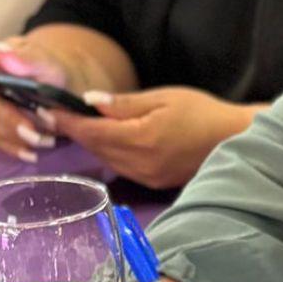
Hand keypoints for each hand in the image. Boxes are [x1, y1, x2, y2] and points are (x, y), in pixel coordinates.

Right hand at [0, 38, 67, 161]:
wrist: (58, 81)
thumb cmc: (52, 68)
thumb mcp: (47, 61)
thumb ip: (29, 58)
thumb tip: (2, 50)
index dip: (3, 113)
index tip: (27, 127)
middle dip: (13, 130)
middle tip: (39, 139)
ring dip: (15, 141)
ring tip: (44, 144)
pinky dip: (13, 147)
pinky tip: (31, 154)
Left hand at [48, 87, 258, 188]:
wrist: (234, 139)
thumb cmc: (202, 112)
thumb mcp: (164, 98)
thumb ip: (125, 104)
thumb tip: (89, 102)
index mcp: (141, 138)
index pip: (91, 132)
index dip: (68, 122)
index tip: (49, 110)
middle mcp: (139, 163)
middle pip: (95, 148)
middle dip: (76, 132)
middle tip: (58, 115)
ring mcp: (146, 177)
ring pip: (106, 160)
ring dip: (92, 144)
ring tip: (81, 126)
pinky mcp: (153, 183)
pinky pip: (121, 168)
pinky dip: (110, 154)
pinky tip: (110, 141)